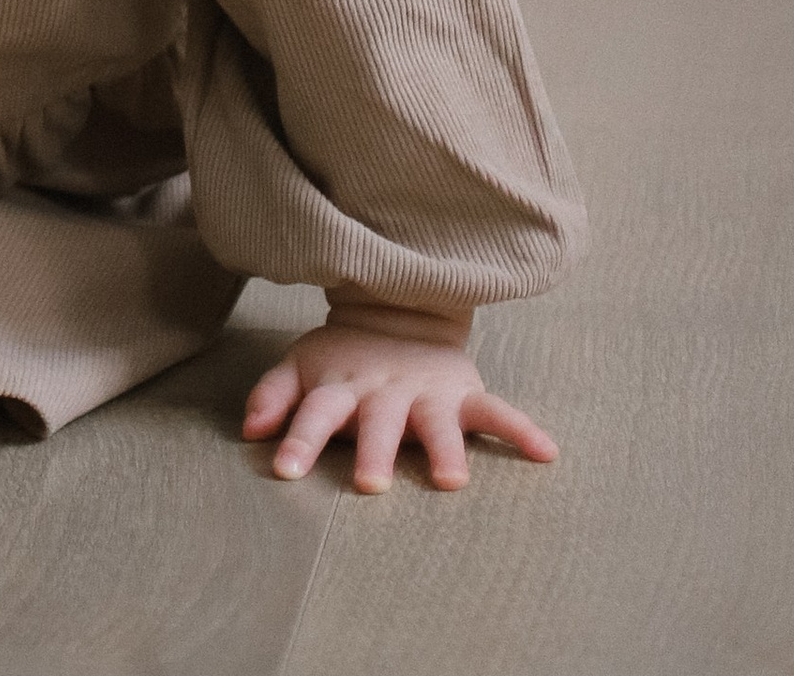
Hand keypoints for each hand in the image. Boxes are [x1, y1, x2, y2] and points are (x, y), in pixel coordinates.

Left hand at [243, 297, 557, 494]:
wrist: (398, 311)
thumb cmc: (344, 357)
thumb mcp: (302, 364)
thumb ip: (274, 394)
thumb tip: (249, 430)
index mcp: (342, 386)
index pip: (315, 412)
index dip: (298, 438)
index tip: (284, 469)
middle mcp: (384, 391)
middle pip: (378, 422)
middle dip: (374, 450)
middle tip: (369, 482)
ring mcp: (426, 392)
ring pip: (437, 421)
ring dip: (445, 448)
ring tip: (451, 481)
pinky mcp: (463, 392)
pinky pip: (497, 410)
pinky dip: (521, 430)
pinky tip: (544, 452)